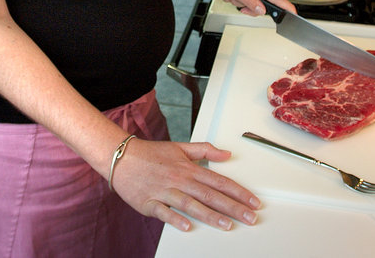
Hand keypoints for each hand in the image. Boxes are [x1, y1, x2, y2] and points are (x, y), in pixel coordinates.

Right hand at [111, 139, 260, 230]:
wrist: (121, 157)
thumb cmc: (150, 154)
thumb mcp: (180, 147)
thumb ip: (204, 150)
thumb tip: (226, 154)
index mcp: (188, 168)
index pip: (219, 181)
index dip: (239, 192)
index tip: (253, 202)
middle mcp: (179, 180)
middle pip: (210, 195)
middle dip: (233, 207)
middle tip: (250, 218)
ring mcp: (165, 191)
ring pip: (191, 204)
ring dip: (210, 215)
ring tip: (227, 225)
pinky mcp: (149, 202)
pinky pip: (164, 212)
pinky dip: (175, 219)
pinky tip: (187, 226)